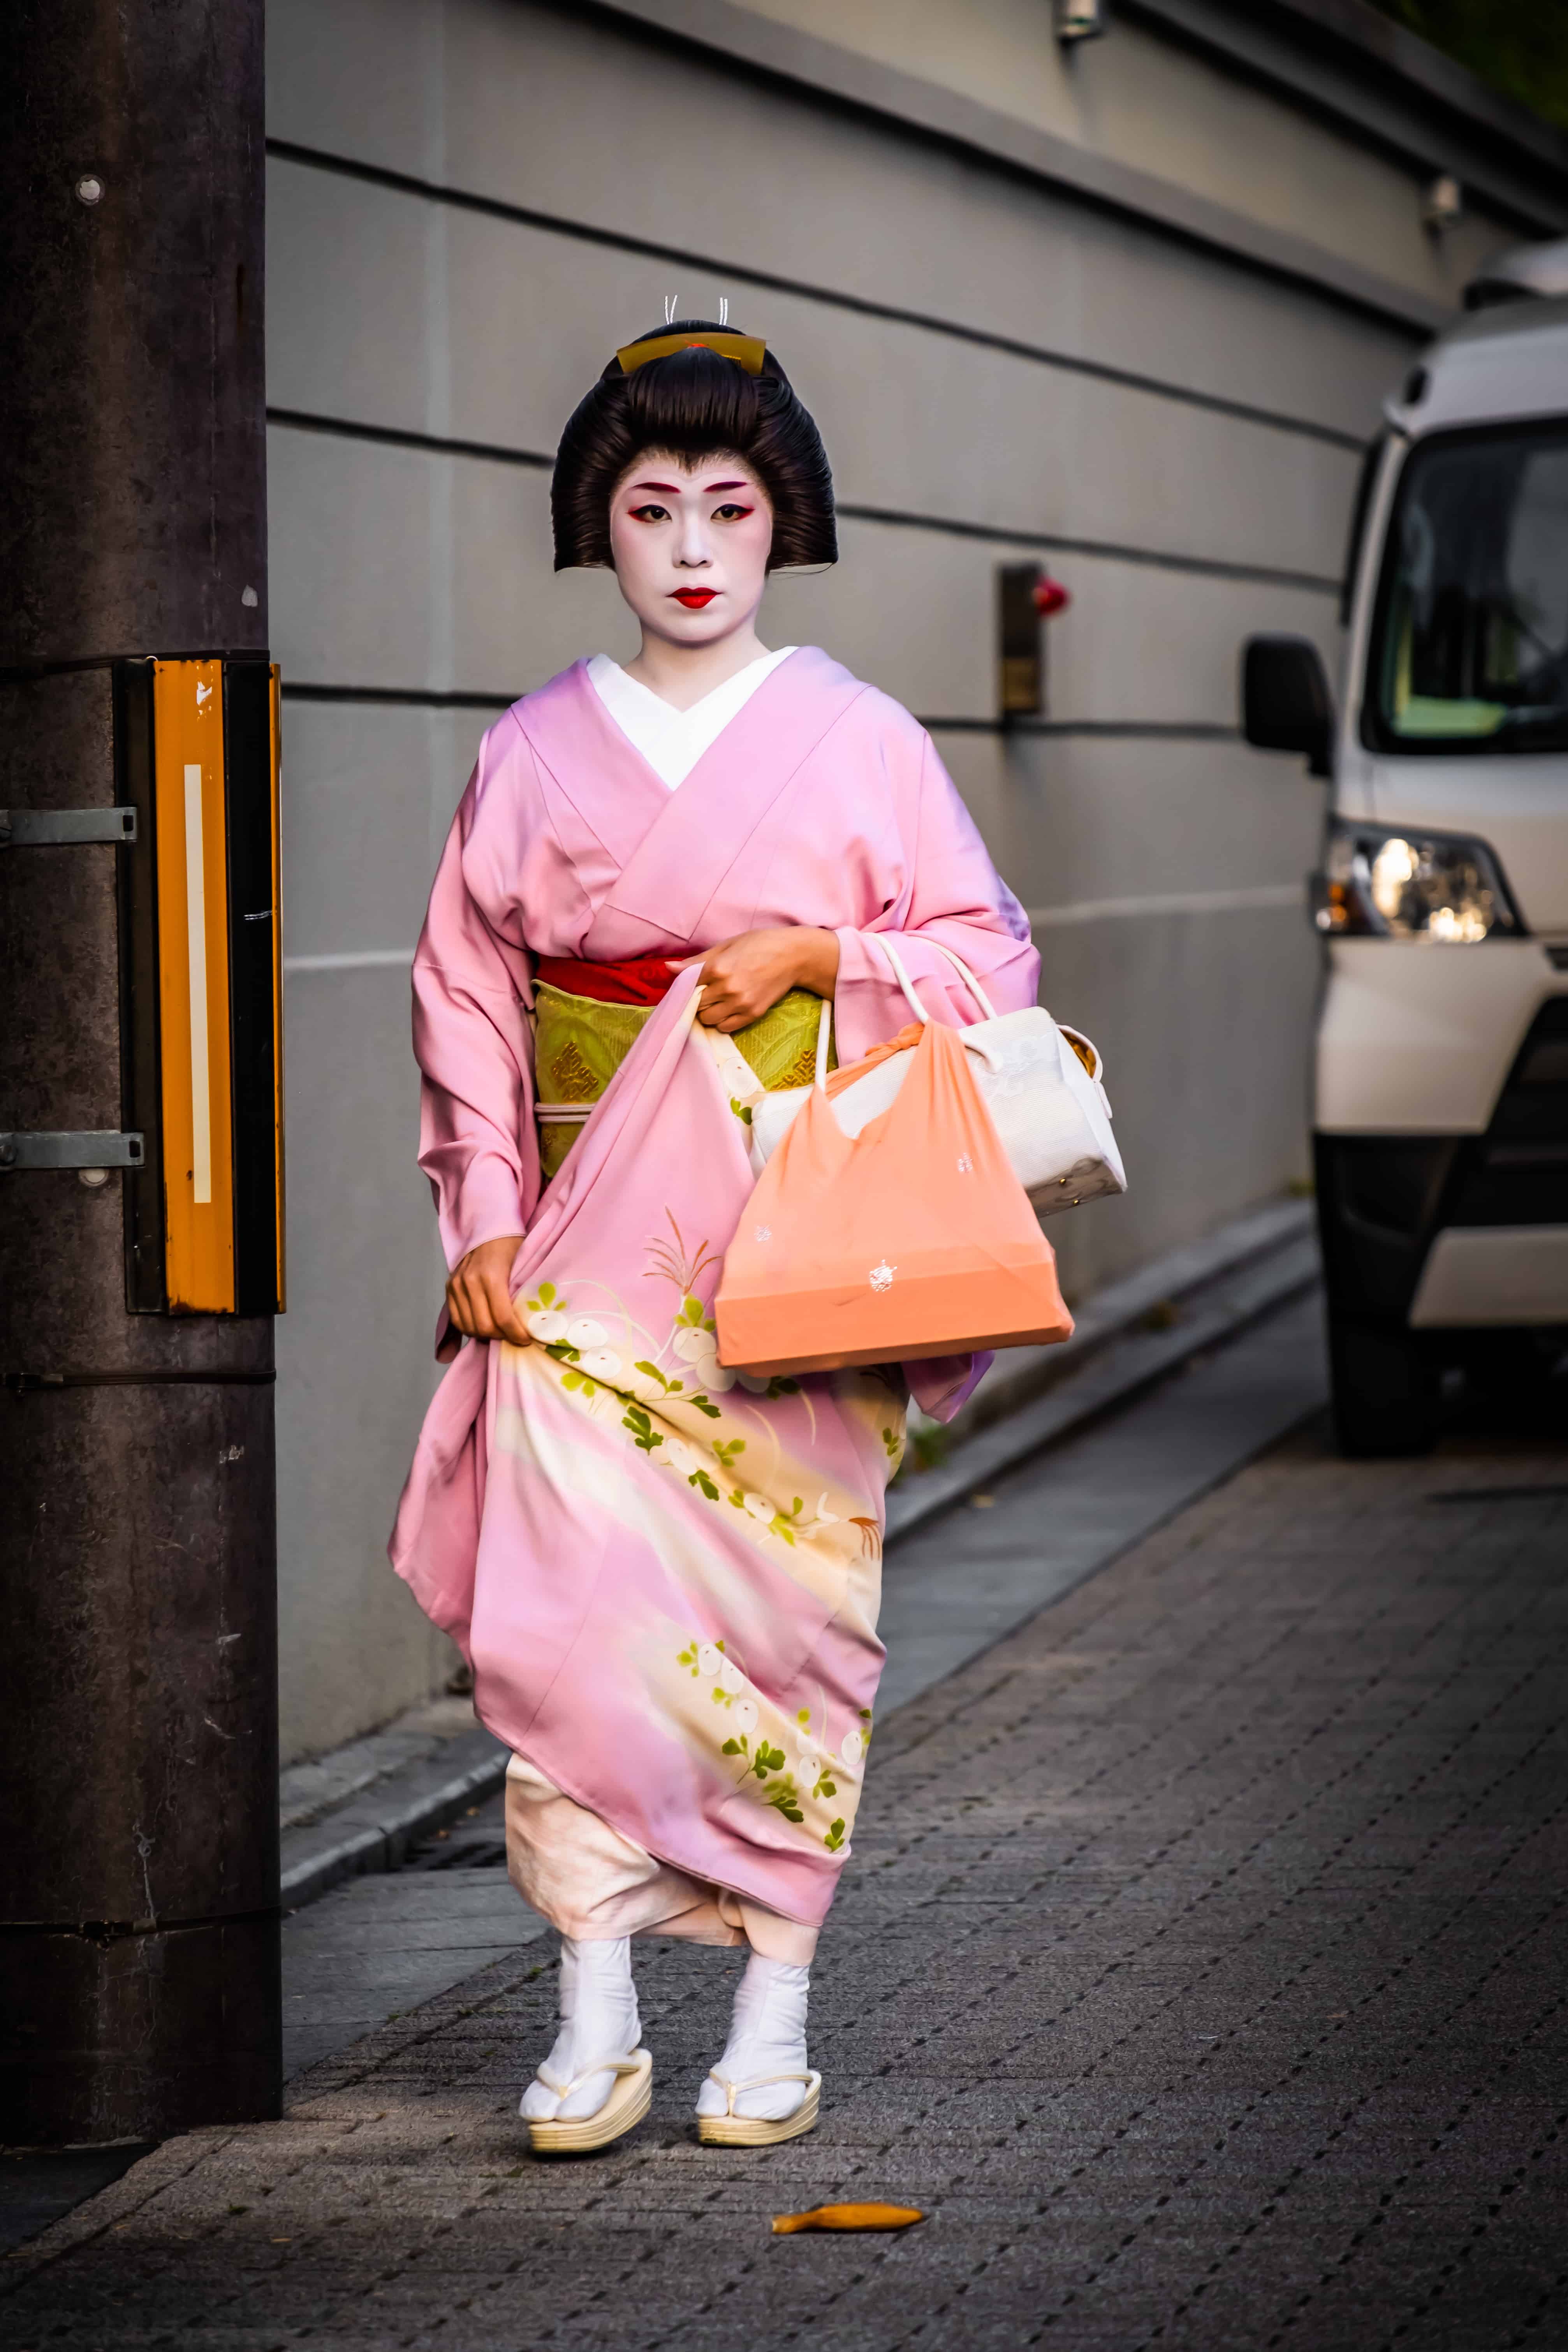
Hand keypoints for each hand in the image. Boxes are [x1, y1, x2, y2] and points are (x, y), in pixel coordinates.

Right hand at [445, 1235, 527, 1344]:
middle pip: (484, 1326)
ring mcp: (456, 1285)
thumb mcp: (523, 1265)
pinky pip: (456, 1320)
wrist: (488, 1228)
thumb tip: (533, 1323)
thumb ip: (522, 1293)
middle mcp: (469, 1282)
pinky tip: (484, 1328)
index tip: (526, 1339)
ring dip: (485, 1336)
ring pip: (468, 1327)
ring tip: (501, 1333)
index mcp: (491, 1276)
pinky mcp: (449, 1288)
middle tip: (515, 1337)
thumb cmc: (511, 1246)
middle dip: (502, 1337)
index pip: (502, 1317)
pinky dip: (470, 1329)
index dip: (515, 1334)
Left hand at [671, 927, 838, 1031]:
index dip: (687, 986)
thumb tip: (668, 968)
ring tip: (718, 1000)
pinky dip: (722, 1021)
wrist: (794, 956)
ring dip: (708, 1012)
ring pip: (708, 1019)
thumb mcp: (726, 945)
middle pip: (696, 1005)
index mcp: (717, 968)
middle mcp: (727, 988)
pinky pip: (726, 1027)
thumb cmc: (759, 944)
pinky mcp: (752, 1014)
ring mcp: (740, 1004)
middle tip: (707, 990)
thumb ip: (696, 960)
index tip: (692, 984)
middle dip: (697, 999)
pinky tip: (728, 1008)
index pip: (687, 986)